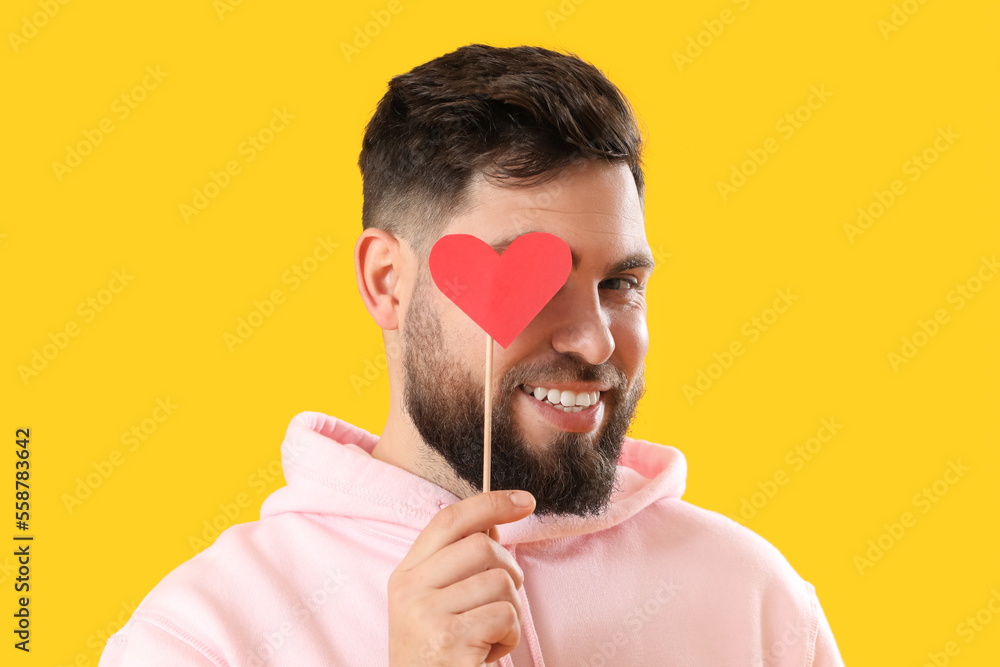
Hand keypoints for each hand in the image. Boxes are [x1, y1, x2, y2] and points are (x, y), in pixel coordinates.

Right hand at [387, 490, 535, 665]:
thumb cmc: (439, 656)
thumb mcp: (436, 605)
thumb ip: (458, 565)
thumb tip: (495, 525)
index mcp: (405, 575)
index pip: (449, 520)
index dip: (490, 502)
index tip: (524, 500)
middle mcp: (408, 590)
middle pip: (483, 546)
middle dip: (509, 572)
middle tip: (503, 602)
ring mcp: (426, 615)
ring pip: (500, 581)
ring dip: (509, 612)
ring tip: (487, 636)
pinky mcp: (449, 641)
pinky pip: (505, 615)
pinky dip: (508, 637)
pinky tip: (487, 653)